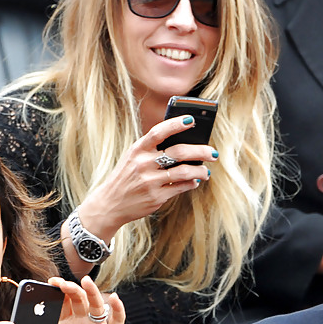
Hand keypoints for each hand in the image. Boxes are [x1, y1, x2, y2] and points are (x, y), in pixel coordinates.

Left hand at [27, 276, 124, 323]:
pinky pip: (117, 319)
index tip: (46, 285)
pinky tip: (114, 299)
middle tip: (59, 283)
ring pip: (95, 304)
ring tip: (86, 281)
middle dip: (69, 289)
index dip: (54, 295)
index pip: (60, 306)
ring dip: (91, 291)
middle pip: (76, 300)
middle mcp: (81, 323)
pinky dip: (117, 308)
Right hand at [75, 116, 215, 242]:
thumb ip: (153, 149)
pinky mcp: (156, 197)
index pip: (158, 132)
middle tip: (213, 153)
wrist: (110, 203)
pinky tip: (195, 180)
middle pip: (178, 152)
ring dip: (200, 170)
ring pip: (184, 172)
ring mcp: (150, 182)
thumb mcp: (133, 158)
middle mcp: (143, 164)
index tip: (191, 120)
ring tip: (206, 171)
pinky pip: (180, 188)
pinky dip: (191, 183)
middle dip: (200, 151)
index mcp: (137, 150)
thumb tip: (185, 142)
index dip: (175, 124)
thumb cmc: (127, 176)